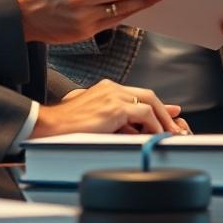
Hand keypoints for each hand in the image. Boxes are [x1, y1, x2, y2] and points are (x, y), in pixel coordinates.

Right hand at [35, 79, 190, 136]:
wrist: (48, 126)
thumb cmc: (64, 126)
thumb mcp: (93, 119)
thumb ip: (112, 120)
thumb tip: (131, 128)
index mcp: (105, 89)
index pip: (137, 94)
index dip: (155, 105)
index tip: (169, 112)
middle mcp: (111, 88)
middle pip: (147, 95)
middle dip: (163, 110)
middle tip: (175, 124)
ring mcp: (113, 95)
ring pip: (149, 103)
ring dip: (161, 119)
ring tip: (168, 133)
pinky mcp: (114, 107)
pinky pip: (143, 114)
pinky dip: (153, 125)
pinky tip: (155, 135)